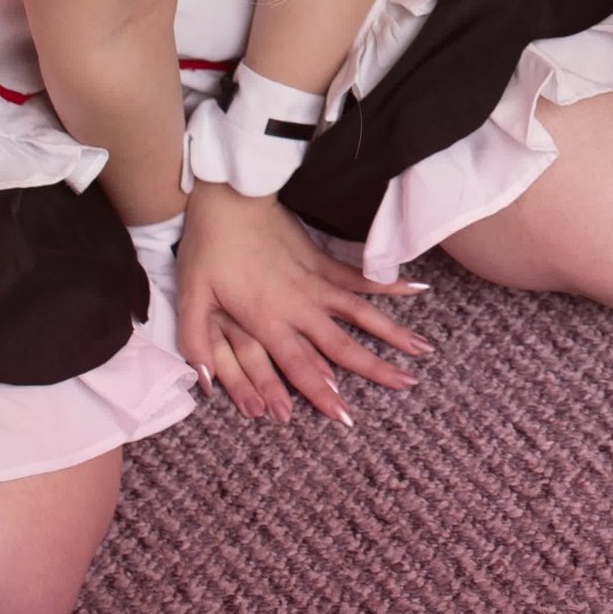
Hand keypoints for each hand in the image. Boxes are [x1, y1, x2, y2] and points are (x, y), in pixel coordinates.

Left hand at [174, 184, 429, 425]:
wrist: (231, 197)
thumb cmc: (208, 249)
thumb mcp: (190, 297)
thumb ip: (195, 340)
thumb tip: (203, 380)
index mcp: (268, 319)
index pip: (299, 366)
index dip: (321, 394)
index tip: (346, 415)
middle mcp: (300, 305)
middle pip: (342, 344)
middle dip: (374, 368)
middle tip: (405, 385)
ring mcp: (316, 281)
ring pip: (361, 313)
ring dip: (393, 332)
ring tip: (422, 349)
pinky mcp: (322, 260)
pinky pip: (360, 277)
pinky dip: (389, 285)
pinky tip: (418, 288)